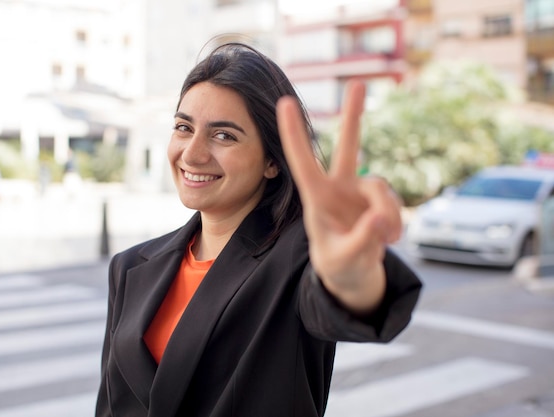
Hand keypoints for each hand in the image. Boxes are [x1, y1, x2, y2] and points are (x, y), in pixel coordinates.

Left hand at [276, 81, 401, 312]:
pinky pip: (393, 204)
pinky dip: (395, 222)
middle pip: (348, 147)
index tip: (285, 101)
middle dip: (353, 116)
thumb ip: (361, 240)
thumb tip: (381, 218)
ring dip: (388, 214)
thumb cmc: (337, 266)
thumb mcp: (343, 259)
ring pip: (381, 189)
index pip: (303, 161)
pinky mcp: (379, 201)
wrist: (353, 275)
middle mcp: (338, 188)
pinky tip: (390, 239)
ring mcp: (360, 192)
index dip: (295, 133)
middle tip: (358, 83)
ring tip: (387, 240)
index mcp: (317, 198)